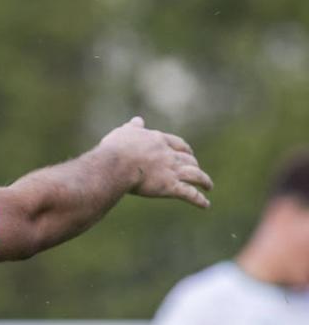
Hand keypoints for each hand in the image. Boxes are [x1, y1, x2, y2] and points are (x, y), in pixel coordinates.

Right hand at [98, 117, 212, 207]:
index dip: (185, 149)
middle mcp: (168, 155)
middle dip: (194, 164)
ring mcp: (171, 171)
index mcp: (158, 141)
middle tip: (196, 169)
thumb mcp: (123, 133)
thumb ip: (132, 127)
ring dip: (204, 181)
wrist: (115, 164)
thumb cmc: (115, 148)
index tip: (188, 152)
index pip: (177, 143)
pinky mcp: (170, 187)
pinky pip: (189, 194)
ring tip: (208, 186)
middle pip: (188, 159)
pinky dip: (199, 200)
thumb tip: (137, 120)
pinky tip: (205, 204)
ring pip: (195, 175)